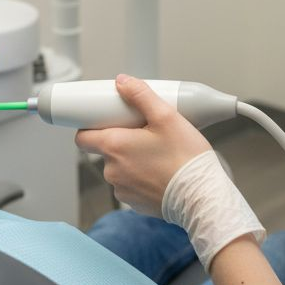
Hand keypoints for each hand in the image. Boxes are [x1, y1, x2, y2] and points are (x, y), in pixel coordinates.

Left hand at [74, 74, 212, 216]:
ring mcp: (122, 189)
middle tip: (144, 134)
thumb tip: (122, 81)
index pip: (82, 138)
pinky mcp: (135, 203)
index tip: (106, 122)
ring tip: (157, 154)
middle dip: (121, 142)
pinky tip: (160, 171)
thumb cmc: (185, 158)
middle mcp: (112, 171)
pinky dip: (141, 178)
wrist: (201, 196)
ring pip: (119, 169)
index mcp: (114, 147)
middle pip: (105, 151)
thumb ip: (141, 95)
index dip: (91, 127)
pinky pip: (131, 185)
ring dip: (131, 161)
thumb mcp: (166, 116)